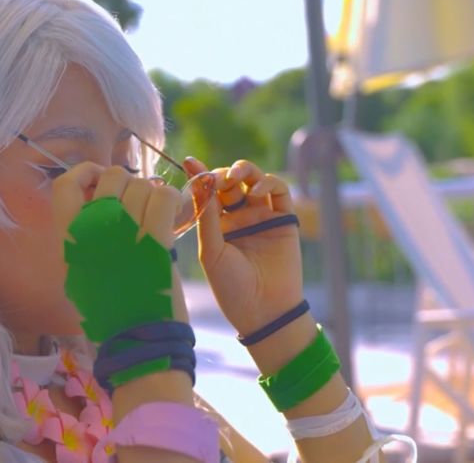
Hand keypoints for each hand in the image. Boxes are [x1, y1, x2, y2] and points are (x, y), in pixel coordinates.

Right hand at [52, 163, 188, 326]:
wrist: (136, 341)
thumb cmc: (109, 310)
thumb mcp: (78, 273)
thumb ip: (81, 236)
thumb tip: (97, 198)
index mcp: (69, 239)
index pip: (65, 185)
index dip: (86, 173)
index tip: (100, 182)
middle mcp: (92, 232)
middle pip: (113, 178)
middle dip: (130, 184)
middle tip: (139, 204)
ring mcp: (123, 235)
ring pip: (142, 185)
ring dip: (154, 193)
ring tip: (157, 213)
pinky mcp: (155, 242)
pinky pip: (165, 198)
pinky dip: (171, 199)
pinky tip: (171, 213)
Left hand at [186, 158, 302, 335]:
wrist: (265, 311)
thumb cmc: (232, 286)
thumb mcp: (212, 250)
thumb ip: (207, 216)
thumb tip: (199, 182)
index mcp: (217, 225)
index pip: (208, 193)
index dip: (200, 176)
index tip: (189, 162)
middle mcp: (239, 217)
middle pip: (231, 183)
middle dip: (222, 174)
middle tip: (217, 178)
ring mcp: (262, 216)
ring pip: (254, 180)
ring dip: (245, 170)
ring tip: (235, 176)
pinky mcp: (284, 218)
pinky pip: (279, 190)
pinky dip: (269, 182)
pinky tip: (257, 189)